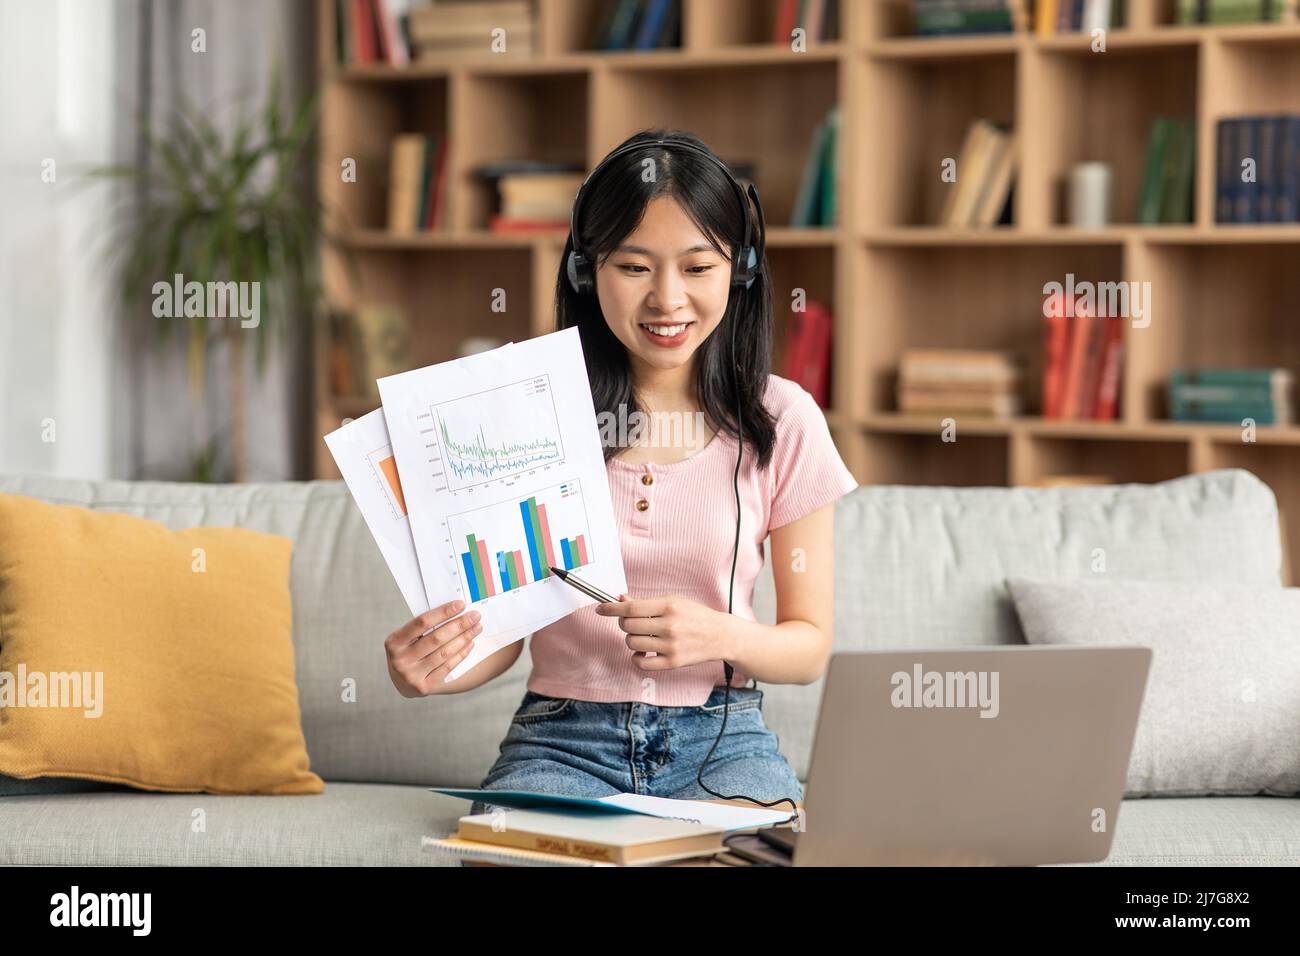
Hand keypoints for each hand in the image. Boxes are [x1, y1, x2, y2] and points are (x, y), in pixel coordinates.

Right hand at [384, 599, 481, 696]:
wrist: (401, 682)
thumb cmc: (408, 652)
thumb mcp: (407, 638)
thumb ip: (424, 627)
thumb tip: (454, 611)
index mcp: (394, 642)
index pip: (422, 622)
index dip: (443, 613)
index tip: (460, 605)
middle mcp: (400, 659)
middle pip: (436, 638)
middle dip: (459, 625)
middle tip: (475, 616)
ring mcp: (411, 675)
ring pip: (444, 653)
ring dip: (464, 638)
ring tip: (476, 628)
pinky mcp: (424, 687)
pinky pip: (447, 667)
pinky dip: (461, 654)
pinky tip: (470, 643)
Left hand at [595, 593, 732, 670]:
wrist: (720, 635)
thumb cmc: (695, 615)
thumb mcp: (674, 601)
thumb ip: (647, 602)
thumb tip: (621, 600)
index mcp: (669, 606)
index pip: (631, 608)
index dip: (611, 608)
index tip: (601, 609)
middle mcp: (669, 625)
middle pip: (628, 626)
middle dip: (624, 623)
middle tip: (631, 623)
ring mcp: (671, 646)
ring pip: (632, 643)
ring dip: (632, 639)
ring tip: (643, 637)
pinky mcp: (673, 663)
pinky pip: (641, 664)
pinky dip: (636, 658)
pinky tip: (643, 652)